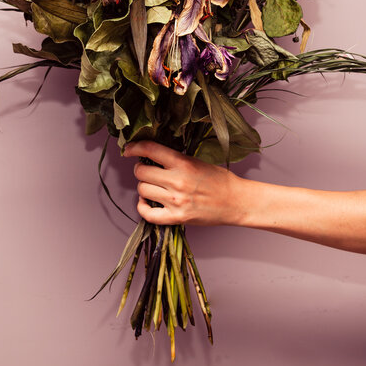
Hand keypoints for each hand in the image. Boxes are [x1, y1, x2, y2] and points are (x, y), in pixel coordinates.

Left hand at [123, 141, 247, 225]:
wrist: (237, 202)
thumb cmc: (220, 180)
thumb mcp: (198, 161)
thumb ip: (175, 159)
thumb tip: (151, 156)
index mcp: (183, 163)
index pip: (150, 150)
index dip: (134, 148)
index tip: (128, 149)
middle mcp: (177, 181)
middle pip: (141, 172)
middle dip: (141, 169)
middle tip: (147, 170)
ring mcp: (176, 201)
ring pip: (142, 190)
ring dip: (144, 187)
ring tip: (153, 186)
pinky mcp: (177, 218)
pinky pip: (148, 214)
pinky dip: (142, 207)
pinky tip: (146, 202)